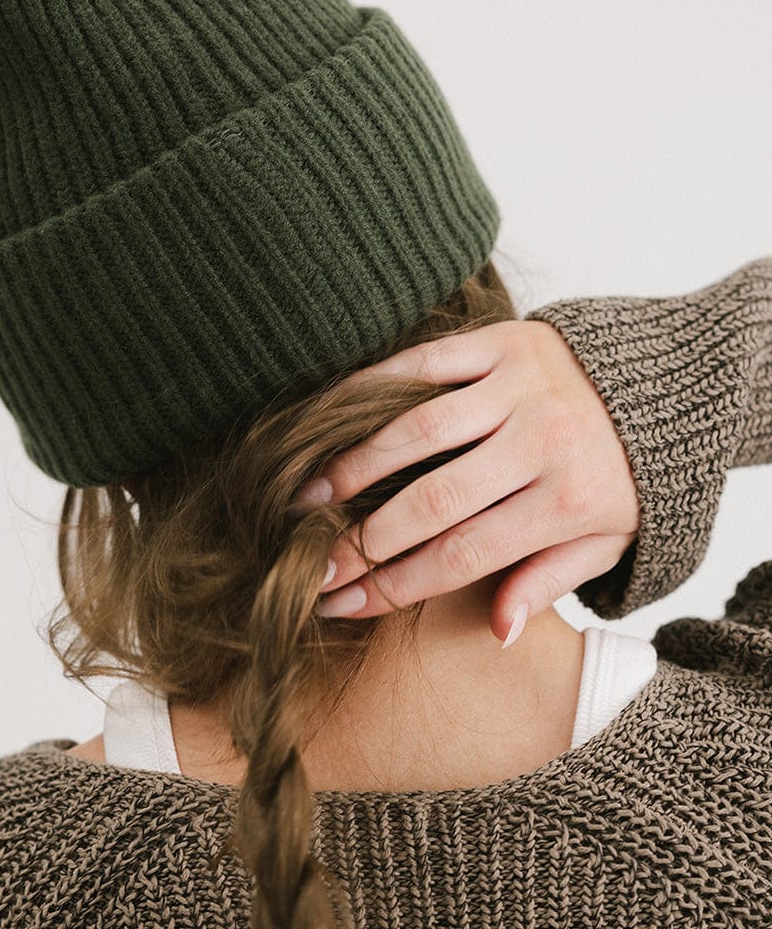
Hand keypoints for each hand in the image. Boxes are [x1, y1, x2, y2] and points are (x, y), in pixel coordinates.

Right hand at [303, 319, 639, 642]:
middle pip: (435, 500)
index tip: (341, 604)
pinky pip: (426, 363)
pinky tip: (333, 419)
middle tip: (312, 564)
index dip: (397, 584)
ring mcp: (519, 387)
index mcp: (567, 503)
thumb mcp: (603, 542)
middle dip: (365, 539)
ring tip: (310, 497)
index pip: (465, 554)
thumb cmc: (623, 476)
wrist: (664, 386)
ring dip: (357, 466)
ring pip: (421, 430)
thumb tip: (493, 632)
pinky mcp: (503, 342)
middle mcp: (542, 444)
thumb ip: (546, 582)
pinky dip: (373, 388)